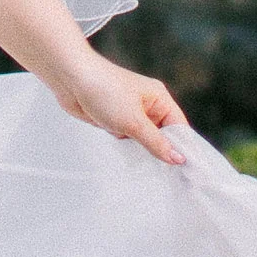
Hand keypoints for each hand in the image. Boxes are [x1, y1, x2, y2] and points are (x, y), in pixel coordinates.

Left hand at [46, 50, 190, 165]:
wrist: (69, 79)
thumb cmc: (104, 91)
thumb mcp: (134, 121)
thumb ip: (156, 142)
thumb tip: (178, 158)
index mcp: (159, 98)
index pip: (179, 127)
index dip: (183, 148)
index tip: (187, 171)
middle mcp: (147, 105)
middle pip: (163, 135)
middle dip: (162, 152)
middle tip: (169, 177)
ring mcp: (130, 112)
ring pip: (144, 139)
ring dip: (142, 151)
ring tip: (149, 171)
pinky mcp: (114, 119)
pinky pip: (127, 138)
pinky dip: (127, 147)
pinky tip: (128, 160)